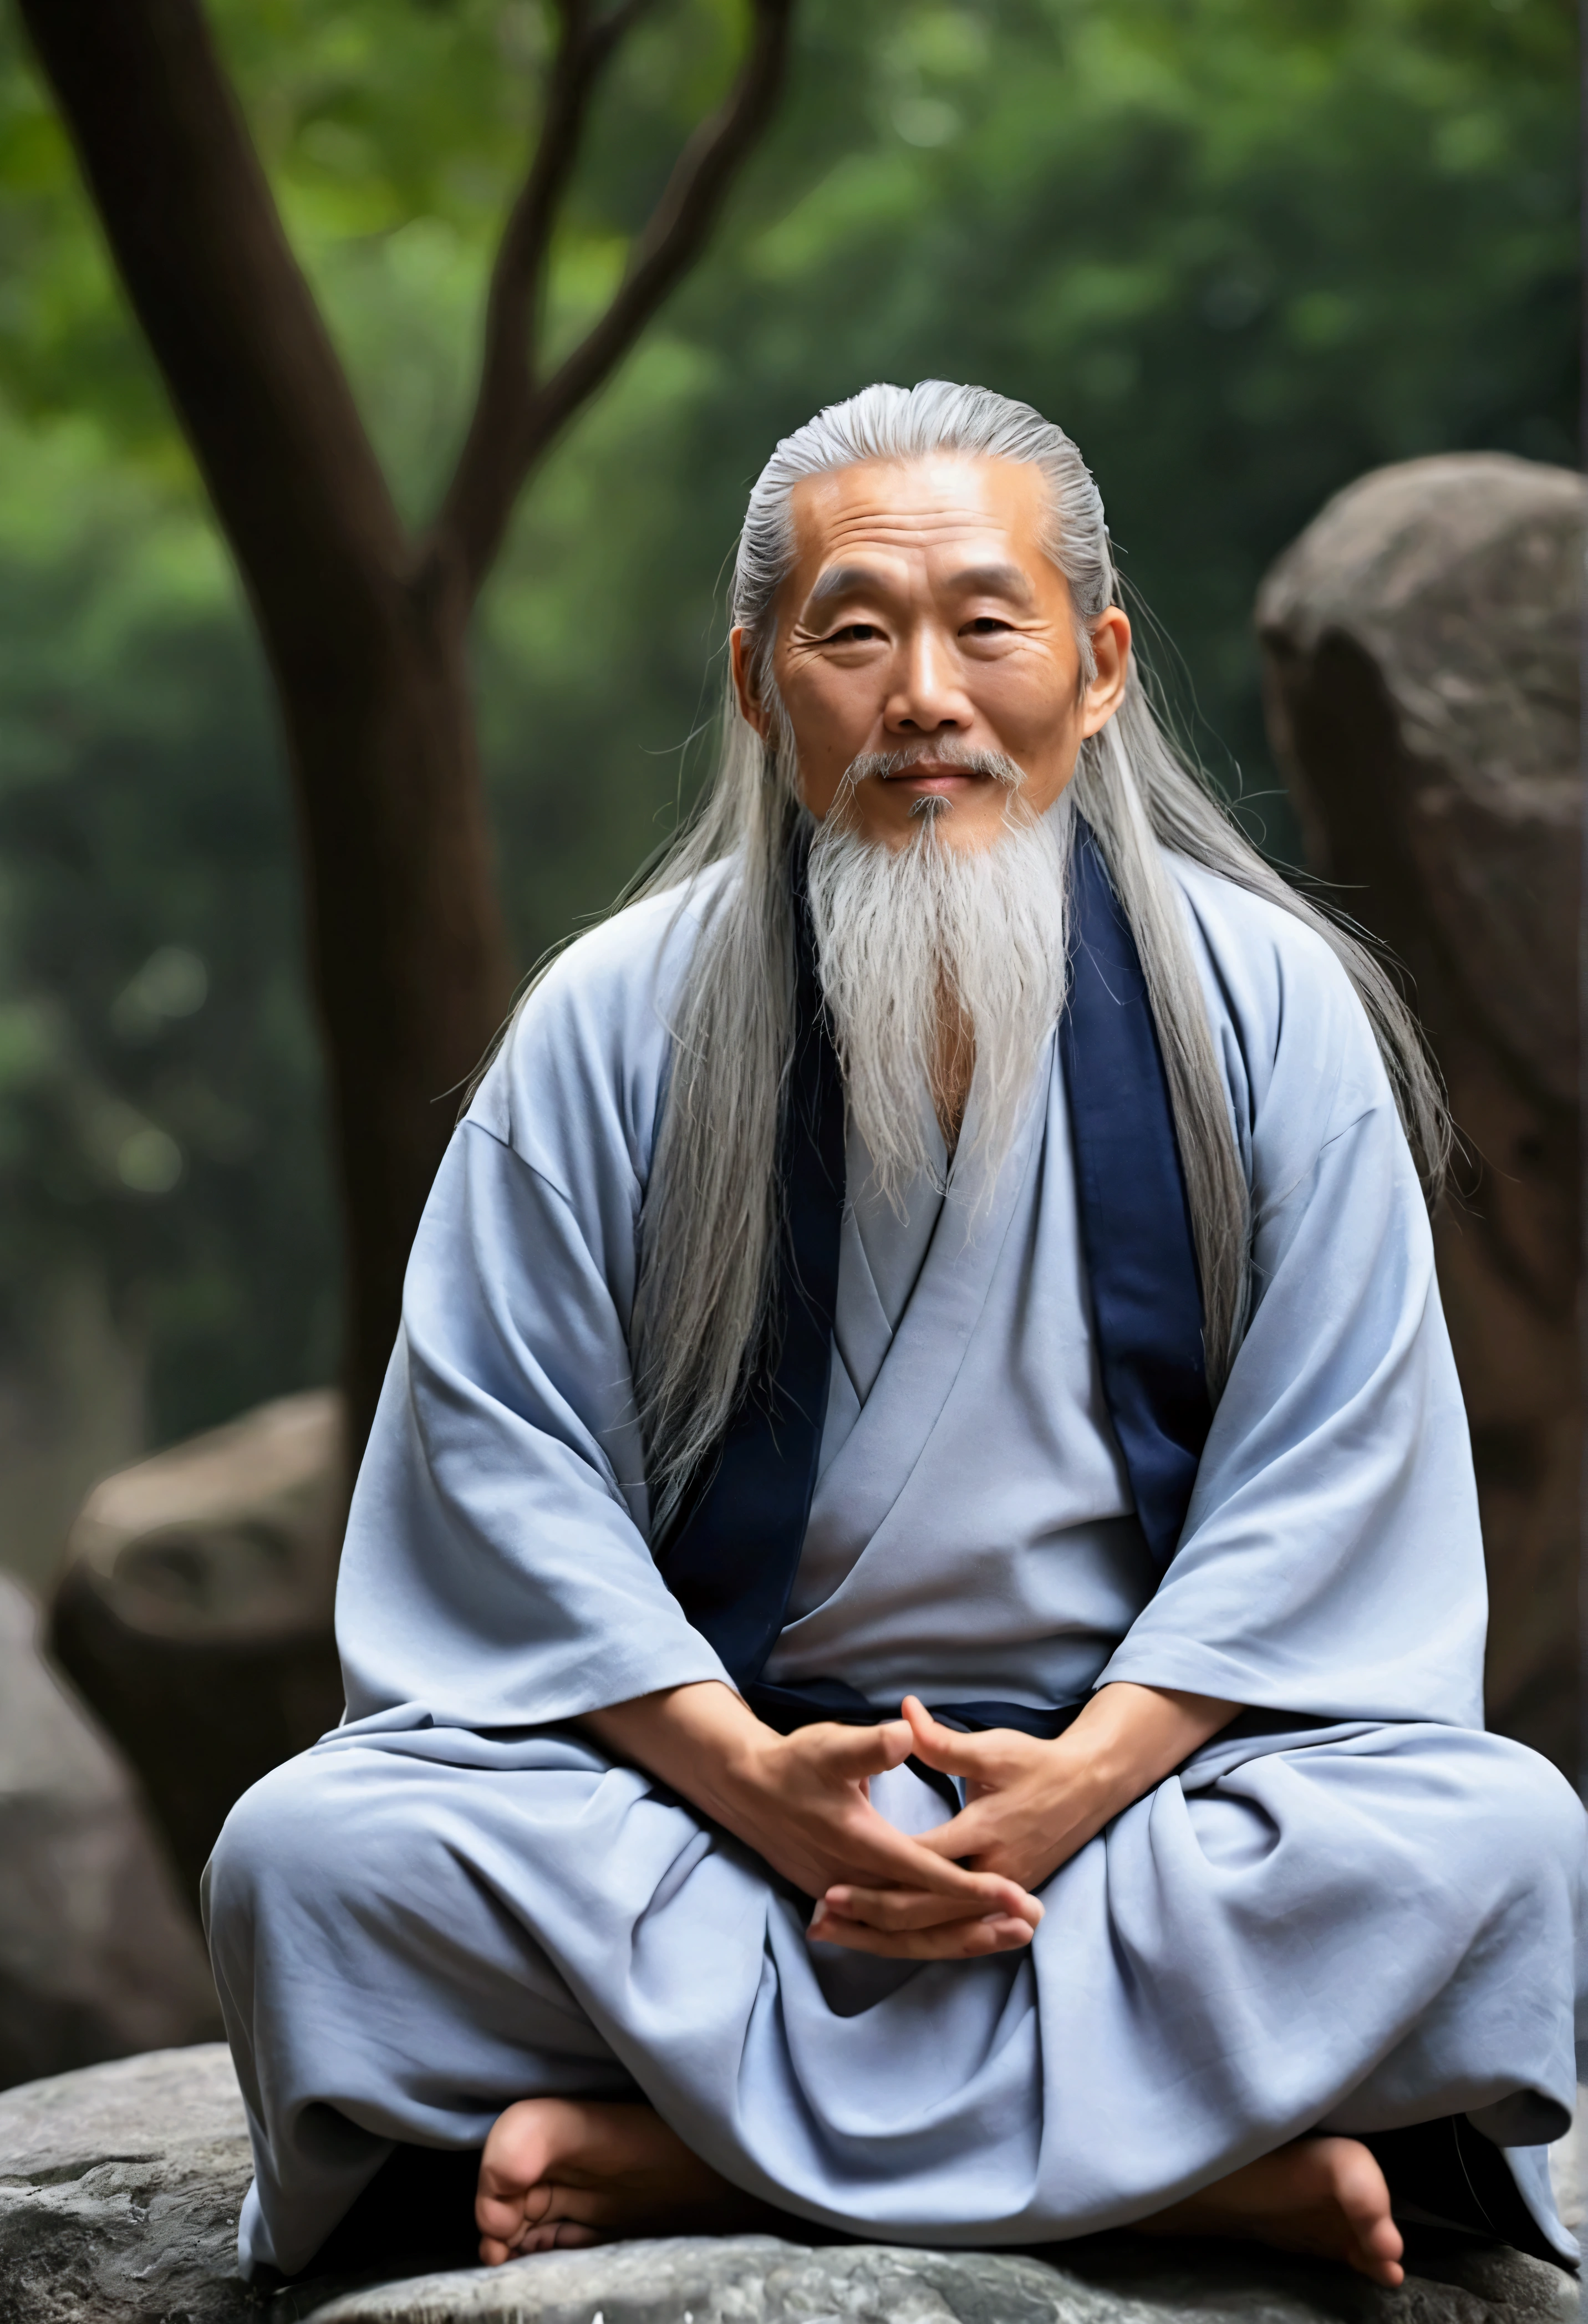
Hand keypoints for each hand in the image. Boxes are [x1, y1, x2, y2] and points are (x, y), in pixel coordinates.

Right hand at [723, 1715, 1040, 1957]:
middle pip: (926, 1917)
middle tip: (1031, 1922)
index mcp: (861, 1843)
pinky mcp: (840, 1902)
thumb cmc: (794, 1763)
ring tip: (1011, 1937)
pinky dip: (930, 1939)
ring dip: (962, 1937)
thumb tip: (905, 1730)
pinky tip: (960, 1937)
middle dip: (981, 1922)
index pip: (927, 1875)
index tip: (1016, 1894)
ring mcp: (846, 1897)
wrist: (745, 1788)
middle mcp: (856, 1880)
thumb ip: (870, 1745)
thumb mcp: (831, 1745)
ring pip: (911, 1934)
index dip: (973, 1887)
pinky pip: (892, 1934)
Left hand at [812, 1685, 1236, 1949]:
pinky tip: (878, 1934)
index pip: (923, 1864)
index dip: (877, 1876)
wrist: (1090, 1785)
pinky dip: (915, 1933)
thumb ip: (941, 1741)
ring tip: (835, 1932)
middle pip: (925, 1911)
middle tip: (821, 1918)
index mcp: (985, 1833)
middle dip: (872, 1918)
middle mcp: (993, 1872)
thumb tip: (903, 1709)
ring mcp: (1000, 1892)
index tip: (832, 1879)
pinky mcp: (1002, 1899)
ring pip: (936, 1928)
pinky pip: (952, 1926)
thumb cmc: (1035, 1763)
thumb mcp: (990, 1749)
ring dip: (885, 1934)